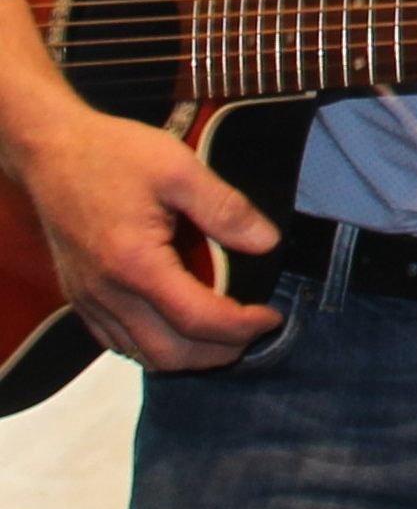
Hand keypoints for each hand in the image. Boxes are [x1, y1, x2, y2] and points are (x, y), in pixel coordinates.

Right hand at [11, 103, 281, 369]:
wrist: (51, 152)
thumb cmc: (113, 154)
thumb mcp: (180, 168)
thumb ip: (226, 209)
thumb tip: (267, 243)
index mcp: (135, 264)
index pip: (198, 319)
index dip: (242, 327)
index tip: (271, 317)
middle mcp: (107, 293)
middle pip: (171, 352)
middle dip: (220, 352)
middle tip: (255, 332)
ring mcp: (88, 300)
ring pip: (143, 355)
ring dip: (190, 356)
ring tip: (226, 334)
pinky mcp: (79, 298)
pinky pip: (118, 343)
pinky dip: (155, 347)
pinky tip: (180, 327)